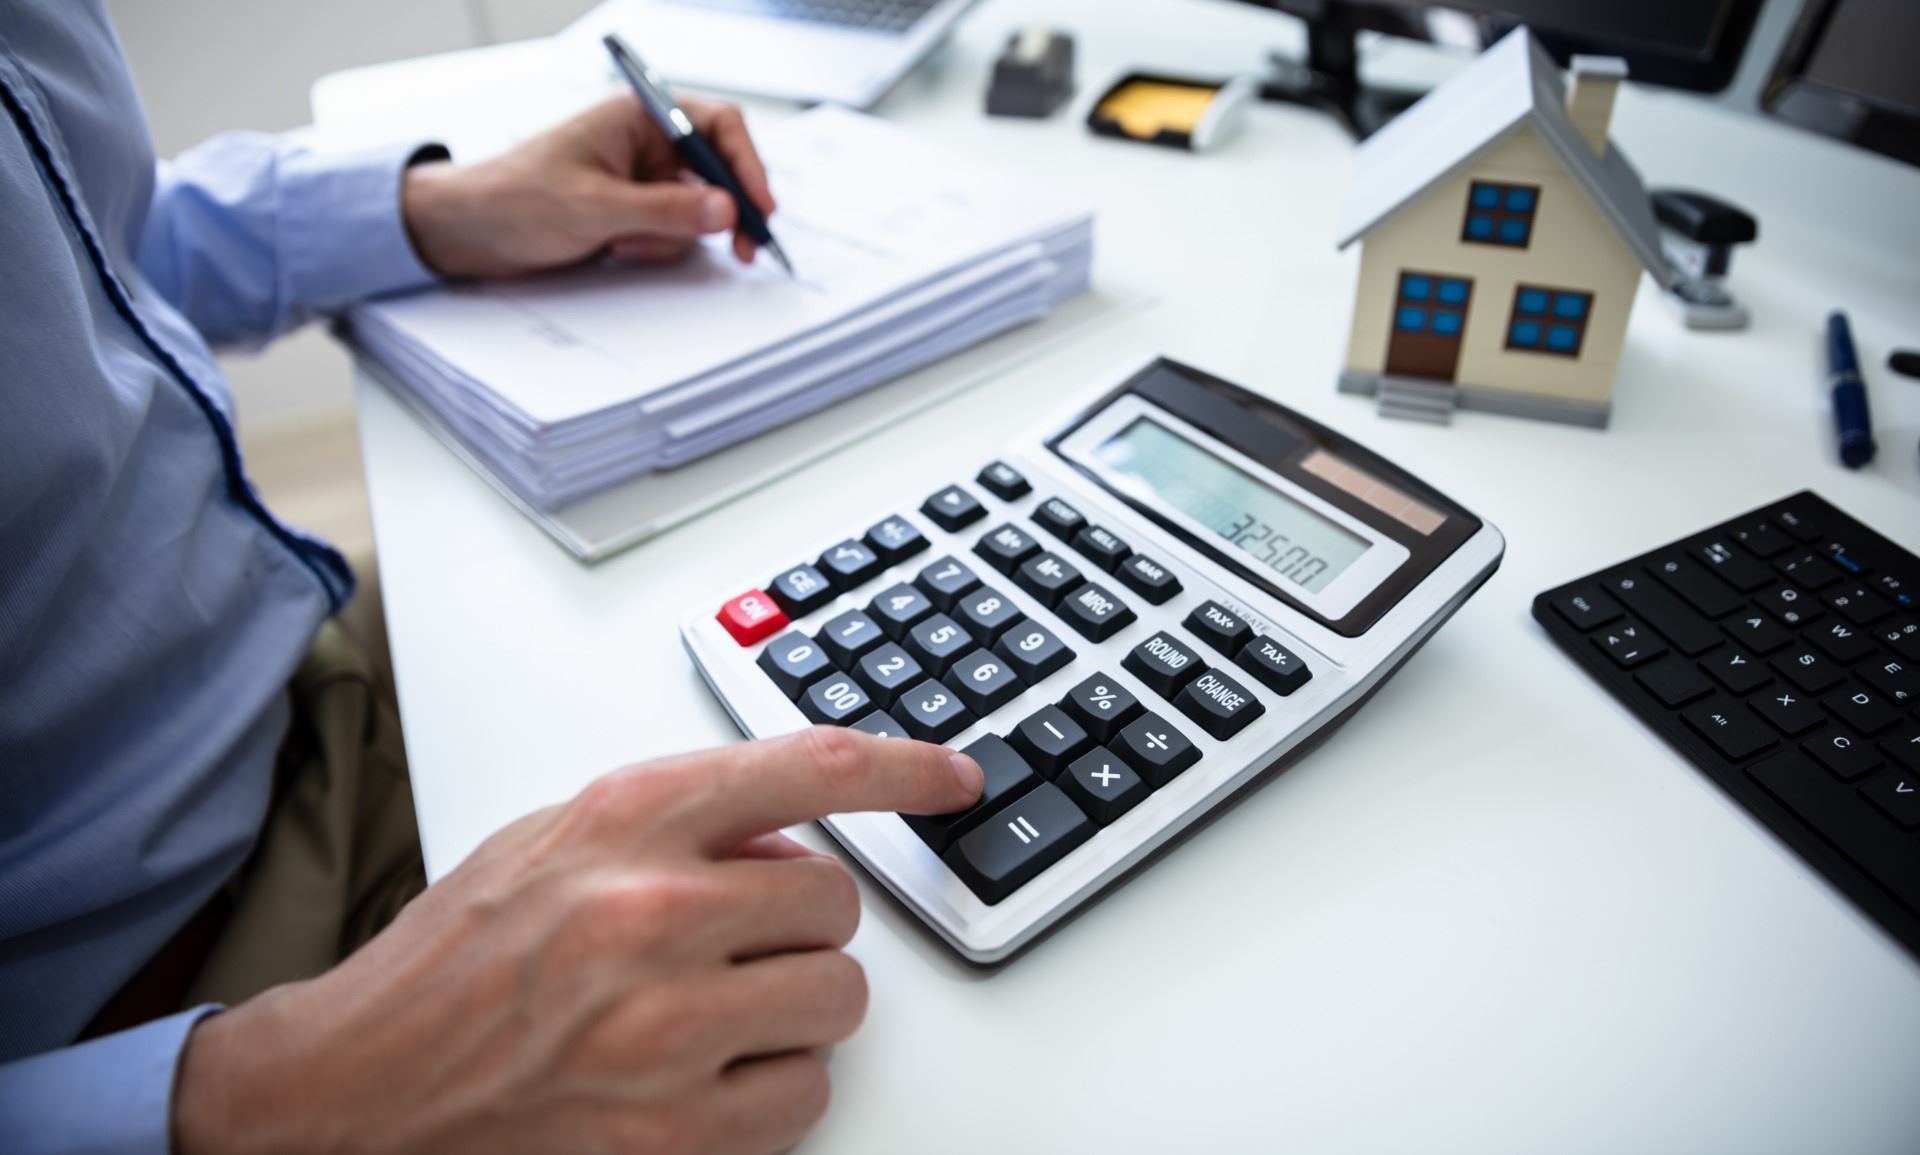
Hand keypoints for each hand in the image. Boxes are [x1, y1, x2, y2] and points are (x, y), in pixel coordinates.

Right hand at [172, 727, 981, 1154]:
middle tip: (738, 942)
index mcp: (623, 822)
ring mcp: (666, 1030)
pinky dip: (773, 1088)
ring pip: (838, 1000)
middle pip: (838, 902)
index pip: (809, 769)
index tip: (953, 779)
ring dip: (794, 1006)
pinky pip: (806, 1096)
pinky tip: (701, 1077)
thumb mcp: (550, 841)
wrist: (354, 1090)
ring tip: (710, 1013)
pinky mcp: (672, 1134)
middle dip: (802, 924)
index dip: (905, 769)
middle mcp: (653, 914)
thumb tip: (788, 832)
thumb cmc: (448, 964)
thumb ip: (672, 820)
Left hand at [401, 94, 776, 278]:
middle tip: (742, 247)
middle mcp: (644, 144)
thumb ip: (666, 209)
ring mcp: (640, 181)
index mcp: (637, 117)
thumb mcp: (596, 206)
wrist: (469, 232)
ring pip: (696, 211)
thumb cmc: (515, 197)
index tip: (759, 206)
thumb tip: (724, 210)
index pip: (716, 126)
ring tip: (625, 244)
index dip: (745, 165)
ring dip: (672, 237)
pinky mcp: (633, 214)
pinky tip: (615, 251)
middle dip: (724, 211)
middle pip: (716, 172)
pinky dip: (654, 249)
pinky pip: (672, 234)